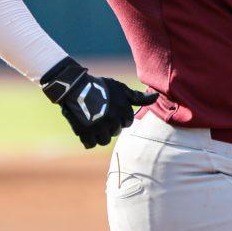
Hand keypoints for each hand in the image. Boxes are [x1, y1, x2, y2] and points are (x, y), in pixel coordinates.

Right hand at [39, 56, 158, 148]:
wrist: (74, 86)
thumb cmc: (100, 86)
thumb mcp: (120, 88)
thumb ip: (138, 97)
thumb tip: (156, 97)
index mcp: (122, 110)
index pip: (127, 122)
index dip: (119, 116)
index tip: (111, 109)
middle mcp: (112, 120)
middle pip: (116, 132)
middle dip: (110, 125)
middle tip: (100, 113)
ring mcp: (98, 127)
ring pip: (104, 140)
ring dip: (100, 133)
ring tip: (93, 122)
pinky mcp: (85, 132)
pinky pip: (91, 144)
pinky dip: (88, 139)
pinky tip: (86, 128)